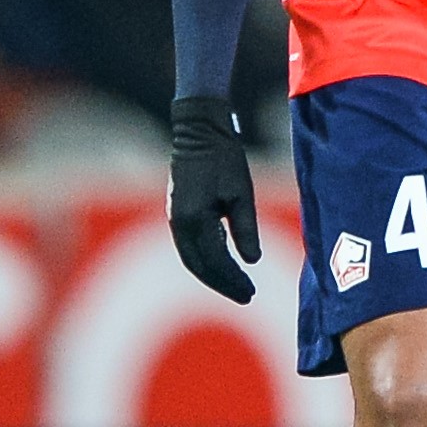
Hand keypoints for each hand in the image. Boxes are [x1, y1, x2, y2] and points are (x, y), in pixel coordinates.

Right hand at [168, 94, 260, 303]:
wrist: (198, 131)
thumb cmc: (224, 158)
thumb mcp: (242, 193)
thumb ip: (245, 229)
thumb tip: (252, 262)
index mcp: (195, 218)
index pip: (215, 261)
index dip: (233, 280)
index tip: (251, 292)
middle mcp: (179, 223)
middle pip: (199, 266)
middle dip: (221, 284)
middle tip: (245, 295)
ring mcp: (174, 218)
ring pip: (191, 258)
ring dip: (212, 275)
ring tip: (235, 285)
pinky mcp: (176, 213)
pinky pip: (188, 246)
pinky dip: (204, 260)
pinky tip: (222, 264)